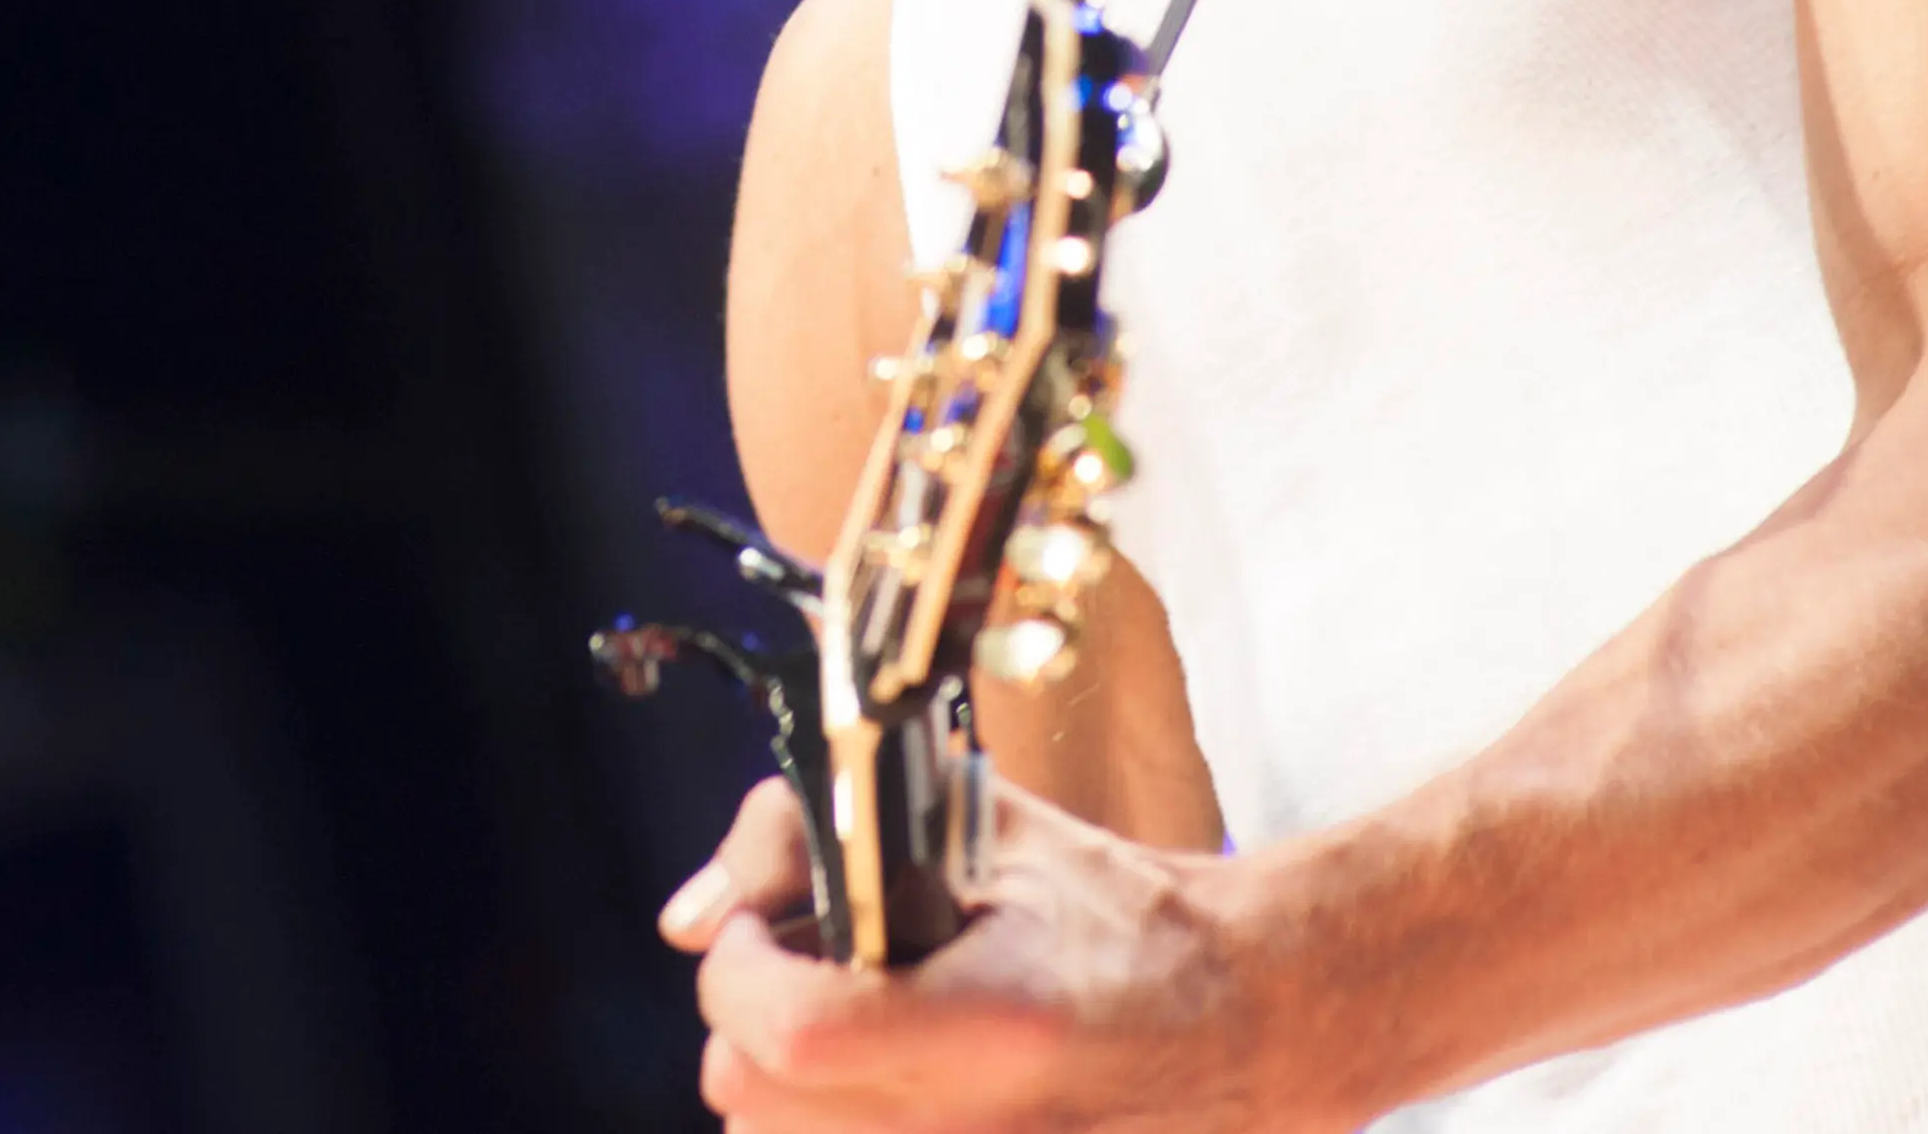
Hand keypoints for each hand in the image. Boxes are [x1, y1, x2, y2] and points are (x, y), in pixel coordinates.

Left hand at [657, 775, 1330, 1131]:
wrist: (1242, 1023)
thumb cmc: (1108, 915)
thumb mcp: (977, 824)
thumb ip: (811, 834)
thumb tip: (685, 917)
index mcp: (997, 1021)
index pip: (793, 1028)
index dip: (741, 970)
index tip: (759, 928)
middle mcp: (984, 1127)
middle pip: (752, 1101)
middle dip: (749, 1021)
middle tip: (807, 972)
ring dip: (779, 1090)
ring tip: (852, 1037)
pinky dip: (823, 1124)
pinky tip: (878, 1087)